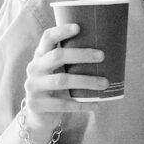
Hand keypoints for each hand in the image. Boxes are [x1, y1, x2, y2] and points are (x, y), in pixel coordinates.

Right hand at [20, 23, 108, 137]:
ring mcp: (33, 86)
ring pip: (62, 80)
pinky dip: (81, 104)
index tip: (78, 27)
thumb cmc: (56, 88)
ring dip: (86, 81)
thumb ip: (72, 62)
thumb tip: (109, 50)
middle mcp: (34, 68)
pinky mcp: (37, 104)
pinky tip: (96, 104)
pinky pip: (62, 104)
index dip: (61, 31)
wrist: (39, 116)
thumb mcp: (59, 71)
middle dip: (81, 55)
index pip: (47, 38)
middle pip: (57, 56)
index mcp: (40, 56)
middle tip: (102, 56)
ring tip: (105, 83)